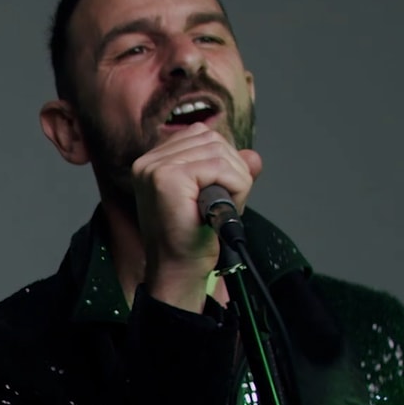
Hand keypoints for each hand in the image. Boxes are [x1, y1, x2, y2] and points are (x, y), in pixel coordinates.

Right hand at [128, 125, 261, 309]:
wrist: (179, 269)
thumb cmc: (190, 238)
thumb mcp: (214, 196)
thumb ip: (231, 171)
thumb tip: (254, 156)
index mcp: (154, 161)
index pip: (200, 135)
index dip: (222, 161)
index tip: (218, 191)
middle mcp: (149, 160)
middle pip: (211, 139)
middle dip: (231, 169)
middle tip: (222, 203)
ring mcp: (156, 167)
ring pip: (219, 151)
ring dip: (234, 180)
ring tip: (219, 207)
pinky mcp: (169, 177)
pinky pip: (220, 166)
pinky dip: (234, 186)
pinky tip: (220, 208)